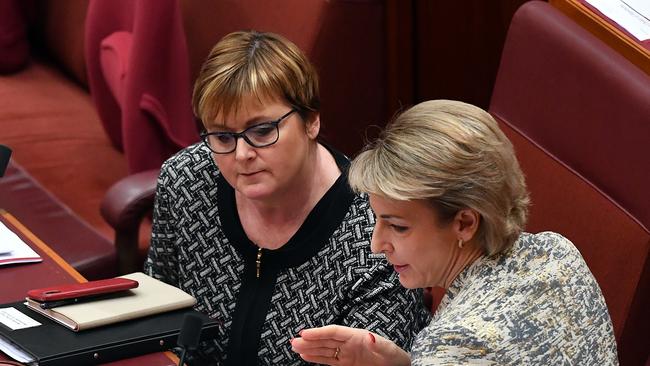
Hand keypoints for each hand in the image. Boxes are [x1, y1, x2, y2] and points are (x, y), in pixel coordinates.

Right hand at [290, 325, 409, 365]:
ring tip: (295, 347)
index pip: (334, 332)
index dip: (319, 332)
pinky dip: (317, 358)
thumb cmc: (395, 357)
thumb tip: (370, 337)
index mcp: (357, 336)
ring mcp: (347, 354)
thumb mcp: (389, 349)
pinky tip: (306, 356)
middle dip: (310, 340)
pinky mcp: (347, 364)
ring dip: (310, 349)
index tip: (304, 333)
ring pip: (324, 350)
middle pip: (326, 340)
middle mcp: (349, 343)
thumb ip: (379, 344)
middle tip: (293, 341)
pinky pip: (329, 360)